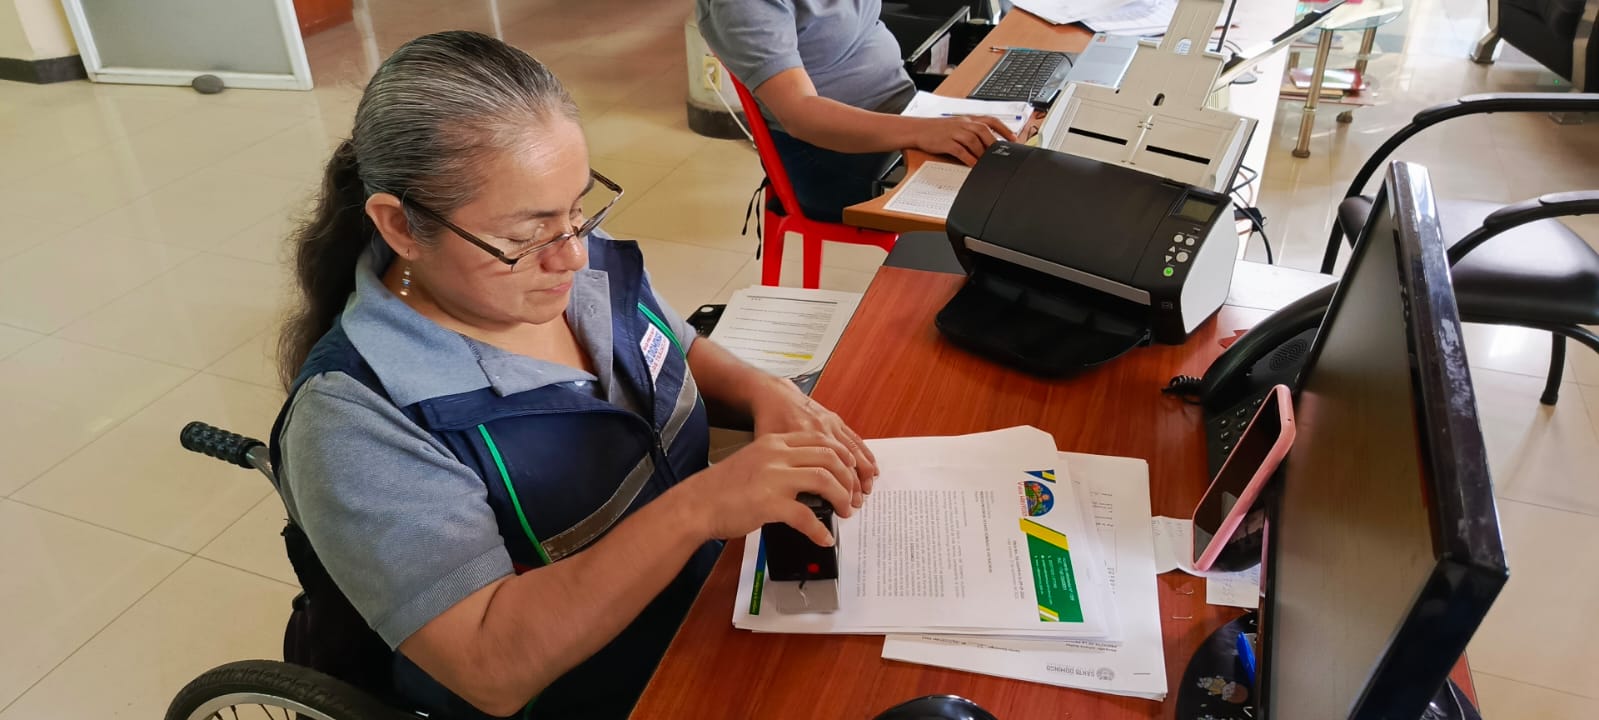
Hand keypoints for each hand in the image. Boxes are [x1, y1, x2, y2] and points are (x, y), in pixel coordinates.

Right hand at [677, 432, 857, 545]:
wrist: (695, 504)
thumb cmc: (721, 488)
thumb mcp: (754, 461)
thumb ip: (779, 463)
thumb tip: (809, 478)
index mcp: (774, 442)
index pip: (820, 441)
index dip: (842, 456)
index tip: (852, 469)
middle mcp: (776, 454)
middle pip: (829, 458)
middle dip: (847, 478)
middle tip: (852, 496)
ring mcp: (773, 478)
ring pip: (824, 480)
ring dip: (841, 498)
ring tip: (844, 512)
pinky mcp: (769, 503)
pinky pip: (806, 516)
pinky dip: (819, 529)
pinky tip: (823, 538)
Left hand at [749, 376, 878, 506]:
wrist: (774, 396)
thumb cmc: (768, 422)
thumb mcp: (765, 446)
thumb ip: (776, 468)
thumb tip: (784, 494)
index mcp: (800, 438)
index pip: (823, 471)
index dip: (833, 492)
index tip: (839, 508)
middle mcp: (818, 430)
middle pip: (842, 463)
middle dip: (851, 486)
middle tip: (855, 505)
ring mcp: (829, 425)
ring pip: (852, 452)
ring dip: (862, 473)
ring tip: (866, 491)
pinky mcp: (835, 420)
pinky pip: (854, 439)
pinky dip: (866, 455)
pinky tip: (872, 469)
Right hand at [911, 115, 1018, 164]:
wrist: (916, 130)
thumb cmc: (936, 130)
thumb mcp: (956, 126)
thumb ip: (971, 132)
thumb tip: (987, 143)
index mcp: (967, 119)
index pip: (990, 120)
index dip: (1004, 129)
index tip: (1013, 138)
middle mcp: (962, 124)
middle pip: (984, 131)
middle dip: (993, 143)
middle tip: (1000, 155)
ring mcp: (954, 132)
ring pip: (974, 141)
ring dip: (982, 152)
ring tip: (987, 162)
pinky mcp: (946, 142)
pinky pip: (961, 150)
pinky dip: (969, 158)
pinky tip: (974, 165)